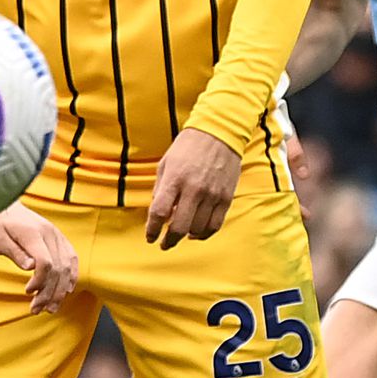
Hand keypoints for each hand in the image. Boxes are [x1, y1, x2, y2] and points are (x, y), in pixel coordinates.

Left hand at [0, 202, 80, 313]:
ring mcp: (56, 235)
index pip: (45, 262)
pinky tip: (66, 290)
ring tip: (51, 307)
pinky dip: (71, 276)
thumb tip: (30, 268)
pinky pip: (72, 258)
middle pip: (58, 268)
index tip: (27, 291)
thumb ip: (14, 253)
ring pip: (67, 266)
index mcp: (33, 234)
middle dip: (49, 293)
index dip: (39, 281)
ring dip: (61, 290)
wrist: (2, 204)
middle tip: (37, 309)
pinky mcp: (58, 237)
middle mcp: (49, 233)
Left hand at [142, 128, 241, 249]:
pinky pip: (214, 225)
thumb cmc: (188, 147)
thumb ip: (160, 189)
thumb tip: (157, 214)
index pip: (159, 212)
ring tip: (181, 234)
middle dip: (169, 240)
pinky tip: (196, 232)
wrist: (219, 133)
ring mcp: (212, 194)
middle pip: (179, 226)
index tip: (150, 237)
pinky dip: (204, 233)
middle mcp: (193, 188)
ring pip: (197, 229)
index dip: (152, 230)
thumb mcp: (166, 163)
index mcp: (174, 178)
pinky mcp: (226, 197)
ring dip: (186, 236)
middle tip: (164, 244)